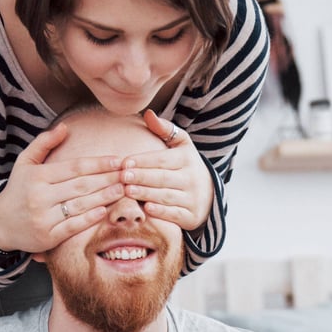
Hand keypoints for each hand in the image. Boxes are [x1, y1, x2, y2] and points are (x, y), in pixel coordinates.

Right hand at [0, 122, 125, 254]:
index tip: (118, 161)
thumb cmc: (17, 191)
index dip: (98, 164)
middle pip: (81, 185)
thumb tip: (65, 127)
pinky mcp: (47, 237)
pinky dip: (89, 219)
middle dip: (107, 179)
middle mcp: (40, 196)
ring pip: (80, 205)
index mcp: (38, 176)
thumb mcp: (24, 163)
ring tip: (123, 190)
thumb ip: (44, 143)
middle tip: (128, 174)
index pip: (74, 167)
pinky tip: (104, 211)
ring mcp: (44, 217)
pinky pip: (72, 226)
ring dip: (104, 197)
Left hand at [118, 110, 213, 231]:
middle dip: (141, 177)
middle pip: (163, 177)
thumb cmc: (186, 167)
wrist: (209, 195)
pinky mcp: (191, 217)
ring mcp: (193, 199)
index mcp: (187, 159)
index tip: (124, 162)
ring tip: (128, 191)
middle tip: (122, 177)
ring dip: (146, 194)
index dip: (143, 161)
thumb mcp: (181, 145)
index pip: (162, 159)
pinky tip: (147, 209)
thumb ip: (165, 129)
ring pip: (167, 196)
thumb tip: (148, 114)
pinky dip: (161, 212)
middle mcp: (192, 178)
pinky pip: (175, 214)